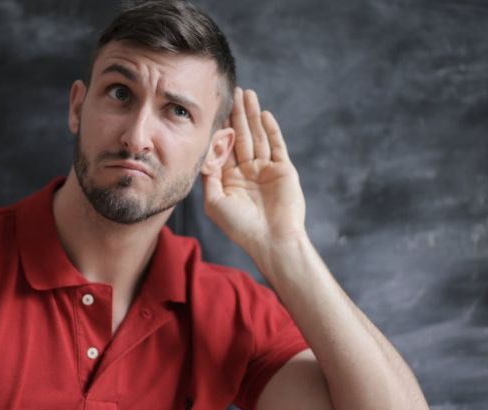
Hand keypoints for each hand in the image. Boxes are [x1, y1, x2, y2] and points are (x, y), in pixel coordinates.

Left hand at [202, 87, 306, 256]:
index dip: (220, 127)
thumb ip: (208, 177)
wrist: (272, 241)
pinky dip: (271, 130)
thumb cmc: (241, 227)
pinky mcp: (284, 170)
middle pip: (242, 136)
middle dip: (238, 114)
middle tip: (234, 91)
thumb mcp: (215, 202)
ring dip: (253, 116)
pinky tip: (264, 114)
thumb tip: (203, 153)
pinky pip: (277, 146)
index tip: (214, 108)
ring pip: (259, 136)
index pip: (224, 147)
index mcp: (230, 179)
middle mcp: (248, 171)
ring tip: (249, 94)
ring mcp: (267, 170)